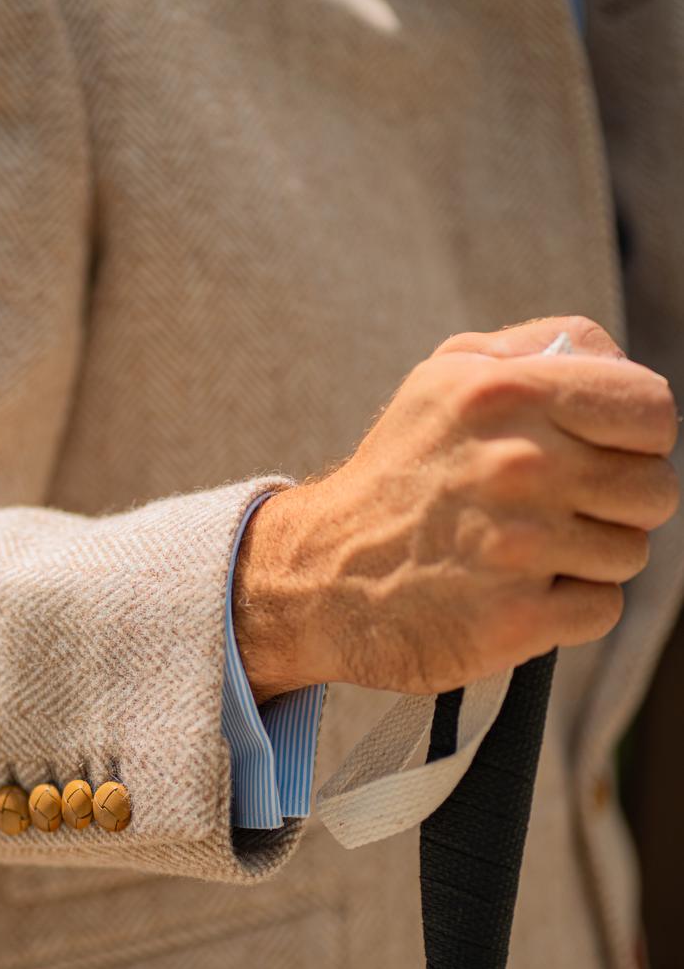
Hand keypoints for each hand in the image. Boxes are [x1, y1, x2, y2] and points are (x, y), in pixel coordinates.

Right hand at [233, 315, 679, 701]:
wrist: (318, 576)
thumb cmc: (399, 472)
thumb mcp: (448, 375)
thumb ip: (541, 349)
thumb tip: (622, 363)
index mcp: (506, 393)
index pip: (652, 411)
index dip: (639, 437)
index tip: (602, 454)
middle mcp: (517, 464)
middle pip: (654, 489)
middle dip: (616, 504)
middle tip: (556, 510)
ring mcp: (519, 546)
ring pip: (630, 552)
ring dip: (588, 557)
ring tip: (523, 550)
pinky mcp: (516, 618)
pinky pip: (602, 609)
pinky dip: (569, 608)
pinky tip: (517, 591)